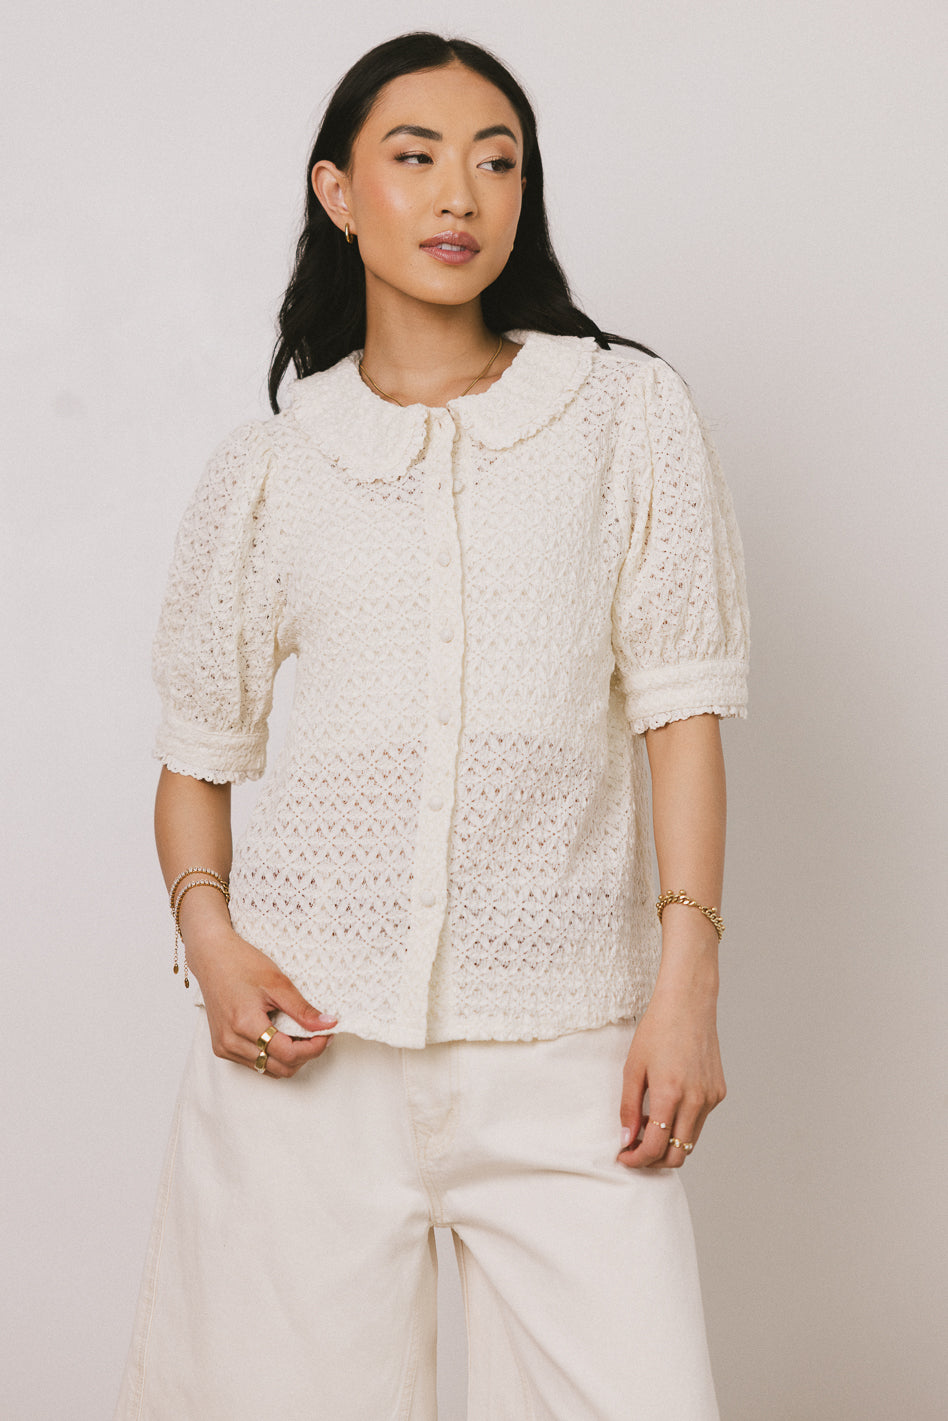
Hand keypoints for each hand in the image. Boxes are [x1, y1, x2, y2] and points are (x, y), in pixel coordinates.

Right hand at [187, 927, 337, 1076]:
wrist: (212, 958)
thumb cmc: (242, 964)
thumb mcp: (278, 983)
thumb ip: (302, 1009)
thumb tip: (328, 1025)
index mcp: (245, 1024)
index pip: (287, 1054)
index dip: (313, 1048)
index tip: (327, 1034)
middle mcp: (231, 1042)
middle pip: (280, 1068)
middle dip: (305, 1055)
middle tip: (318, 1035)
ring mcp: (225, 1047)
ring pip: (268, 1069)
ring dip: (289, 1058)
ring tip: (301, 1034)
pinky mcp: (222, 1048)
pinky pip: (255, 1063)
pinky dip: (273, 1056)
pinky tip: (281, 1036)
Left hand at [615, 982, 725, 1168]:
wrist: (688, 1004)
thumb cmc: (657, 1030)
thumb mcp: (633, 1068)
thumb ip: (629, 1108)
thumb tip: (626, 1139)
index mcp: (670, 1094)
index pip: (656, 1148)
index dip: (637, 1160)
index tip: (623, 1157)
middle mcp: (696, 1101)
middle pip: (677, 1155)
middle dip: (653, 1161)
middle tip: (634, 1150)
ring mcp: (711, 1098)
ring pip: (690, 1141)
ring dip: (668, 1144)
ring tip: (647, 1127)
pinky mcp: (718, 1093)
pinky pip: (699, 1121)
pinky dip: (681, 1125)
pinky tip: (666, 1109)